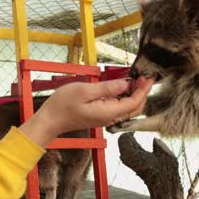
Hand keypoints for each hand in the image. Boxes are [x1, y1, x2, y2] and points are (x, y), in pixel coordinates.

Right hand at [19, 76, 152, 146]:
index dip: (143, 90)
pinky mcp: (100, 116)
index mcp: (108, 112)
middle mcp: (110, 118)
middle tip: (145, 77)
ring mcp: (105, 119)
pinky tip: (122, 88)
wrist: (50, 120)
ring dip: (134, 95)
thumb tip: (126, 84)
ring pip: (128, 109)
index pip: (134, 103)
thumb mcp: (85, 91)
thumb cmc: (63, 105)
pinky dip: (125, 98)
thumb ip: (108, 88)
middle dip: (142, 93)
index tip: (149, 78)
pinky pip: (119, 109)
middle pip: (135, 108)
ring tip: (136, 80)